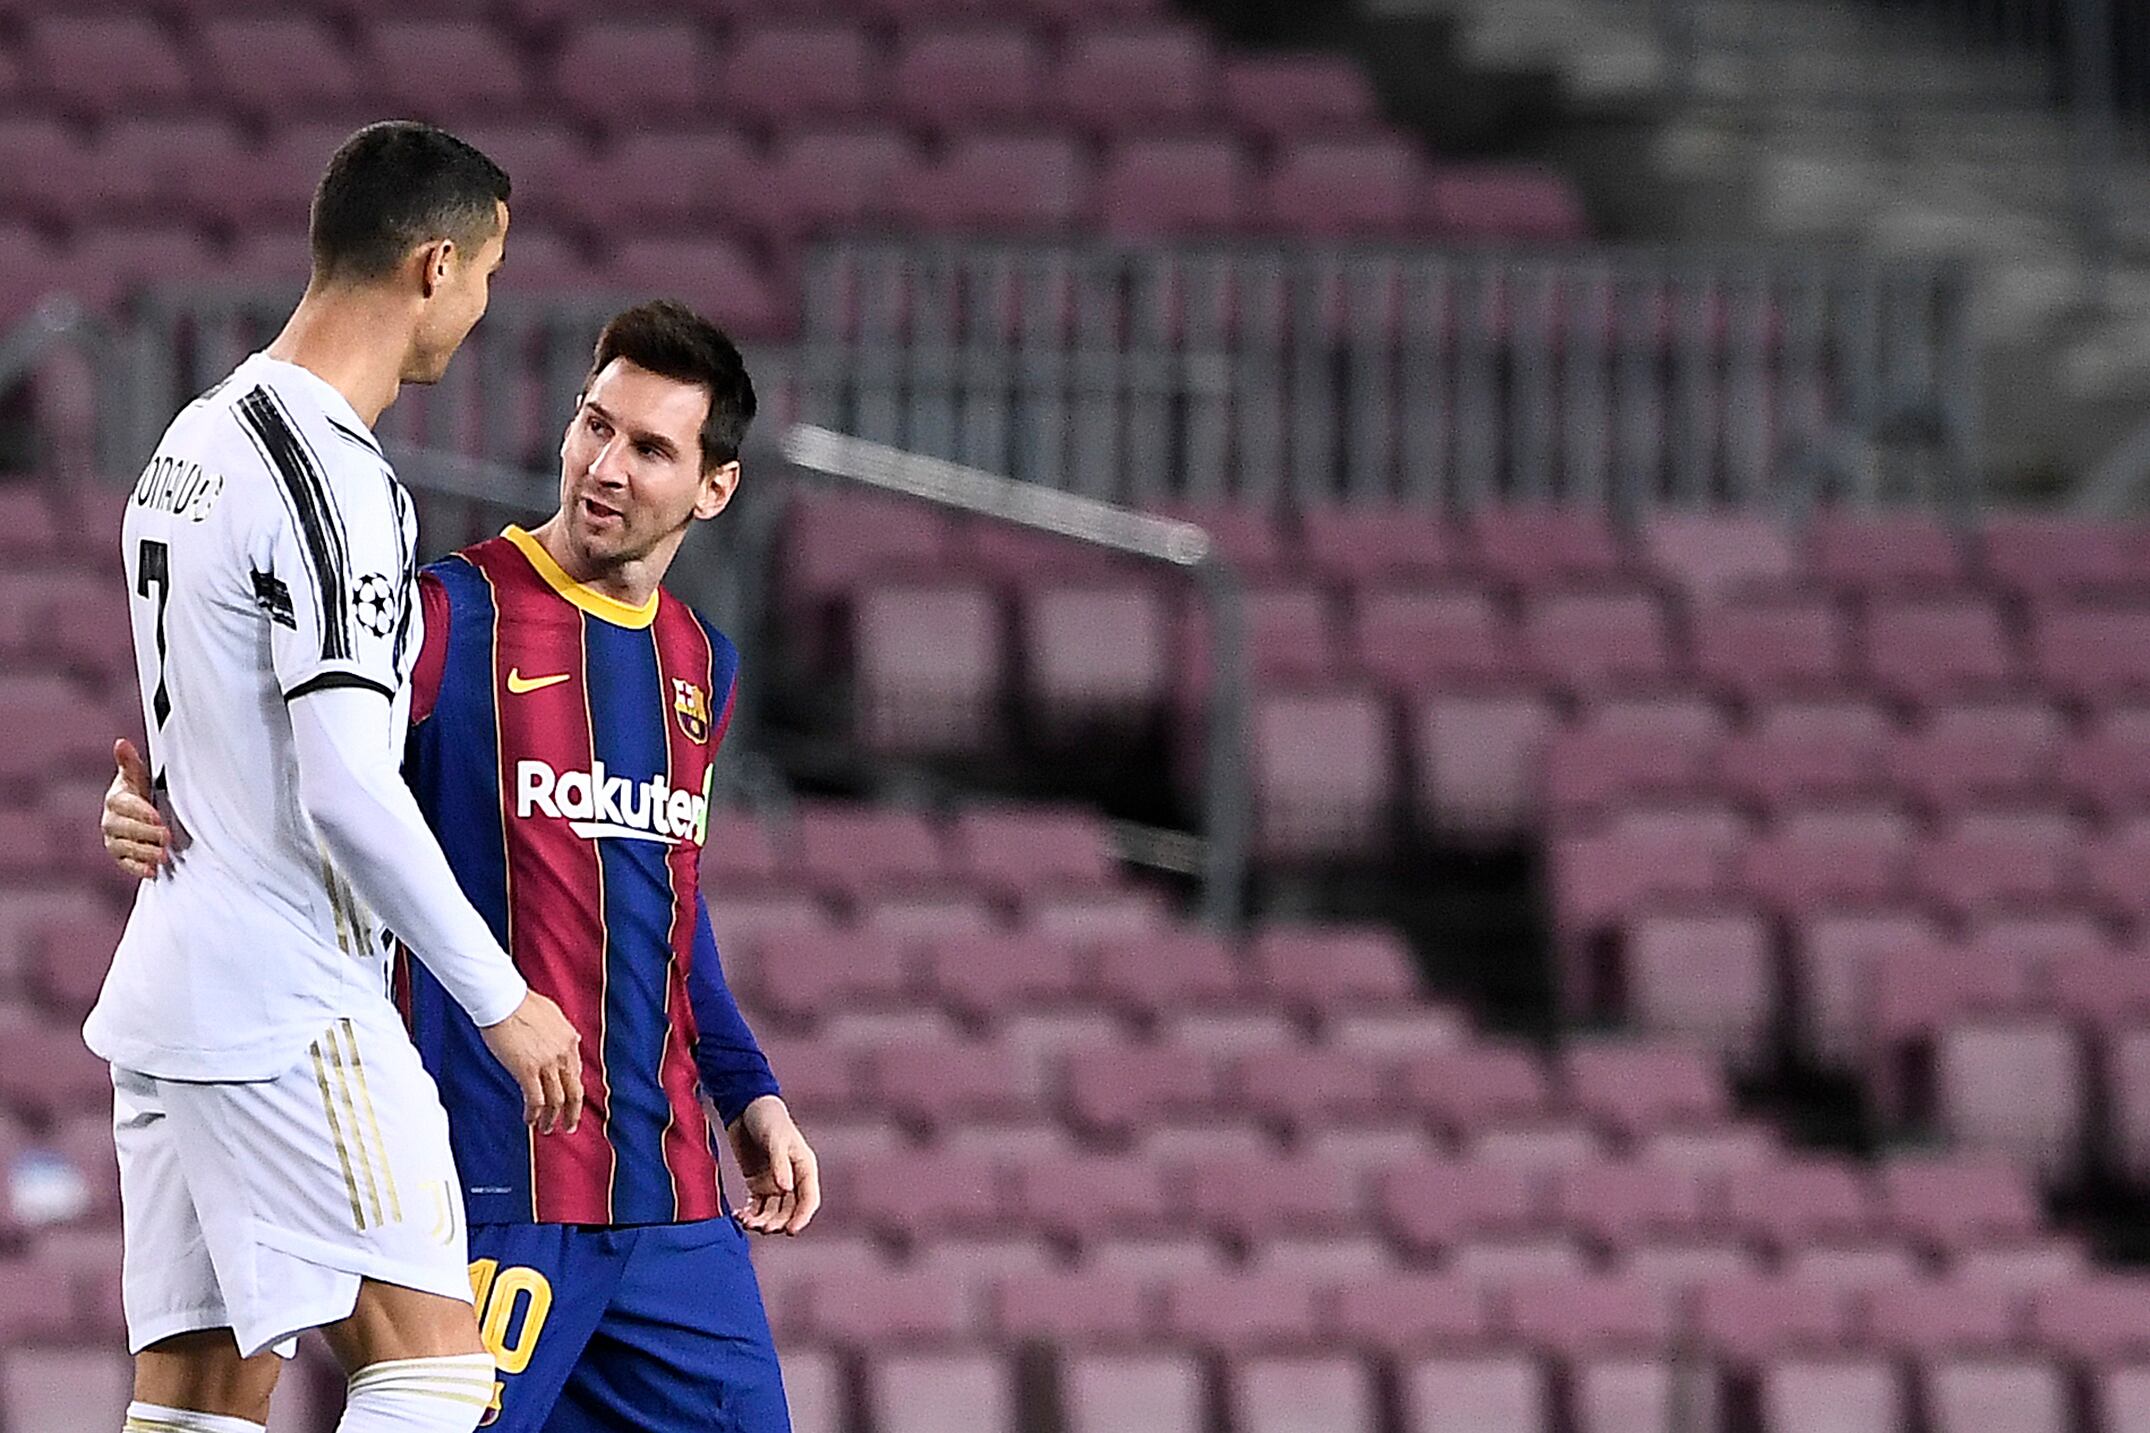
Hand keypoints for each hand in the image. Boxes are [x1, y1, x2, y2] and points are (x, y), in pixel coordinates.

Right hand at [103, 739, 169, 877]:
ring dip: (144, 853)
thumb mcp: (140, 776)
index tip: (157, 816)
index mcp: (116, 800)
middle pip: (122, 829)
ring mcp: (114, 841)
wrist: (144, 814)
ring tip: (163, 855)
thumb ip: (130, 763)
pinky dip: (138, 869)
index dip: (140, 811)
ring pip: (124, 848)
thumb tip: (121, 743)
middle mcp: (111, 822)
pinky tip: (152, 871)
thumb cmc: (144, 791)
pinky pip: (126, 865)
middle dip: (145, 833)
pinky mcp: (121, 857)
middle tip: (166, 836)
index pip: (123, 806)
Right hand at [480, 991, 583, 1135]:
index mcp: (570, 1039)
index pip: (576, 1072)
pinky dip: (534, 1114)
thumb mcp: (552, 1014)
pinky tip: (529, 1121)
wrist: (504, 1000)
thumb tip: (568, 1039)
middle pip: (574, 1091)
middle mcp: (563, 1053)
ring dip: (551, 1118)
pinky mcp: (527, 1070)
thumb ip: (561, 1031)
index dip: (573, 1090)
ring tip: (545, 1129)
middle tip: (570, 1125)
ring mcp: (547, 1063)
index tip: (570, 1101)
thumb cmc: (521, 1002)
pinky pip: (535, 1099)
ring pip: (556, 1100)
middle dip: (573, 1112)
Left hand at [729, 1095, 818, 1235]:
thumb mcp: (775, 1139)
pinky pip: (756, 1206)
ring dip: (762, 1221)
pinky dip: (749, 1214)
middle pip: (789, 1210)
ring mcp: (774, 1182)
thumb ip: (780, 1163)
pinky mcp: (757, 1183)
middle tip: (761, 1227)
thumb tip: (785, 1189)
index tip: (790, 1231)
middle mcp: (792, 1178)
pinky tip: (739, 1216)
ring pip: (772, 1212)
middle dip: (777, 1222)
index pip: (809, 1199)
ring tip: (746, 1221)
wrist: (745, 1107)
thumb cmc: (767, 1118)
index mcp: (805, 1167)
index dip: (802, 1217)